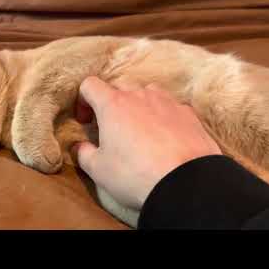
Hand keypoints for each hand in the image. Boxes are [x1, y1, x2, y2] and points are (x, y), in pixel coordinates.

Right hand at [74, 77, 221, 209]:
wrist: (186, 183)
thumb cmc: (136, 174)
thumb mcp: (99, 169)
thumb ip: (83, 154)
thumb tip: (80, 148)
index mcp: (113, 105)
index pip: (90, 85)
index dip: (83, 100)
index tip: (86, 121)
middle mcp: (139, 96)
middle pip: (119, 87)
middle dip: (111, 103)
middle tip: (111, 128)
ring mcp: (167, 102)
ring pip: (147, 92)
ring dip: (138, 105)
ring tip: (139, 129)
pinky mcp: (188, 114)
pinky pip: (170, 106)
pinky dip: (163, 116)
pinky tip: (165, 137)